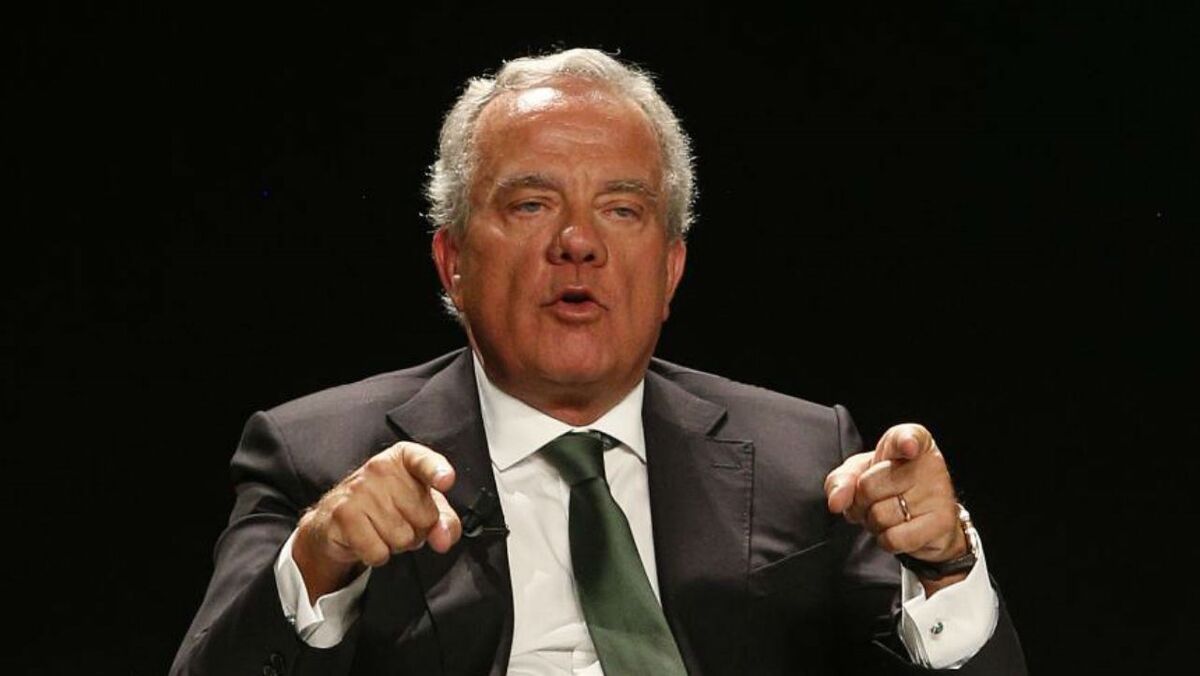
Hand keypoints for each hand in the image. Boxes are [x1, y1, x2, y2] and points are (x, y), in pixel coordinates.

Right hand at [292, 441, 462, 601]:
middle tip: (398, 521)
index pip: (424, 461)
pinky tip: (368, 539)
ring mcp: (359, 489)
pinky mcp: (343, 514)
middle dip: (417, 530)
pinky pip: (378, 552)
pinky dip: (377, 555)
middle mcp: (380, 467)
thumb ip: (445, 520)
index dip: (437, 471)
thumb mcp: (422, 506)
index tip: (446, 480)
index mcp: (404, 458)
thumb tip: (444, 538)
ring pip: (402, 538)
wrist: (336, 519)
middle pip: (424, 517)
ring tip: (381, 529)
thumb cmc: (386, 507)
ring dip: (396, 544)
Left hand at [824, 424, 967, 588]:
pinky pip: (895, 538)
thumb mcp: (857, 474)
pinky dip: (886, 540)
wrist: (923, 518)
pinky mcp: (943, 521)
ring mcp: (939, 492)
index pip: (908, 437)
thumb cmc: (886, 487)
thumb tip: (836, 502)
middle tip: (874, 500)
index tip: (908, 447)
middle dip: (860, 502)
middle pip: (868, 487)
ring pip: (879, 516)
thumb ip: (840, 480)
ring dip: (873, 523)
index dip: (906, 442)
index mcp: (907, 440)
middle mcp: (929, 463)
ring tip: (889, 514)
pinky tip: (898, 530)